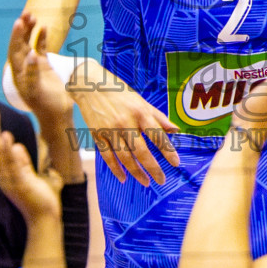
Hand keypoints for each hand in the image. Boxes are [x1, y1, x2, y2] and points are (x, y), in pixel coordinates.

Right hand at [0, 105, 63, 221]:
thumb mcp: (32, 175)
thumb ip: (25, 162)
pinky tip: (9, 139)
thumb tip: (18, 147)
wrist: (46, 218)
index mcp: (6, 174)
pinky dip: (11, 153)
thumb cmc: (41, 198)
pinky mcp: (21, 185)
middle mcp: (5, 176)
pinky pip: (14, 166)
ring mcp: (11, 181)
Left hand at [8, 13, 73, 121]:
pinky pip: (41, 48)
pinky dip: (42, 38)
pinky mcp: (45, 66)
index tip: (18, 23)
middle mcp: (23, 68)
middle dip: (22, 29)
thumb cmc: (46, 106)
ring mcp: (34, 66)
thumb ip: (33, 73)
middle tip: (25, 14)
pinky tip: (44, 27)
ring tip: (32, 15)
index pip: (14, 51)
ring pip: (29, 44)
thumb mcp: (37, 90)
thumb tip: (31, 55)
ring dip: (30, 31)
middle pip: (20, 44)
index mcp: (18, 73)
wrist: (57, 115)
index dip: (16, 37)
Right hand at [72, 66, 178, 187]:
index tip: (175, 163)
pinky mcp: (97, 135)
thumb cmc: (120, 93)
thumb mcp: (141, 101)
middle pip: (141, 151)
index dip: (167, 150)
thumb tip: (175, 130)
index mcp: (139, 112)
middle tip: (161, 180)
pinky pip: (107, 157)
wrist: (90, 85)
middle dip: (153, 168)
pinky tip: (123, 178)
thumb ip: (158, 117)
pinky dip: (115, 169)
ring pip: (124, 157)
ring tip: (146, 182)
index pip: (157, 135)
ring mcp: (110, 130)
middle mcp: (125, 122)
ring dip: (136, 172)